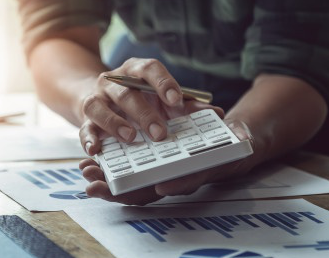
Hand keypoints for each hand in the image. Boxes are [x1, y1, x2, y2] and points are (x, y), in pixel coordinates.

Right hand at [79, 58, 222, 155]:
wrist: (100, 98)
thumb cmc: (139, 99)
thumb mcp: (161, 99)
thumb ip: (186, 105)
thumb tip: (216, 113)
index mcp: (134, 71)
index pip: (148, 69)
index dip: (162, 82)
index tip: (176, 101)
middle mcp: (112, 81)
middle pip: (126, 92)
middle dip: (144, 113)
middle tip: (160, 133)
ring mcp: (96, 98)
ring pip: (99, 106)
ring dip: (114, 122)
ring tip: (131, 138)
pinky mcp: (84, 118)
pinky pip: (83, 127)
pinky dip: (88, 138)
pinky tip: (96, 149)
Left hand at [80, 119, 255, 205]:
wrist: (227, 145)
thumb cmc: (230, 141)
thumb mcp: (237, 137)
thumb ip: (239, 137)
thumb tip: (244, 136)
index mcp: (197, 171)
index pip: (186, 180)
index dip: (174, 183)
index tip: (160, 184)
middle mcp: (176, 178)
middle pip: (147, 191)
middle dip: (119, 192)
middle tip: (94, 187)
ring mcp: (160, 175)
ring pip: (131, 185)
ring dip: (106, 182)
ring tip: (85, 172)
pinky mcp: (148, 168)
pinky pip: (126, 174)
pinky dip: (107, 171)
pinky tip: (89, 163)